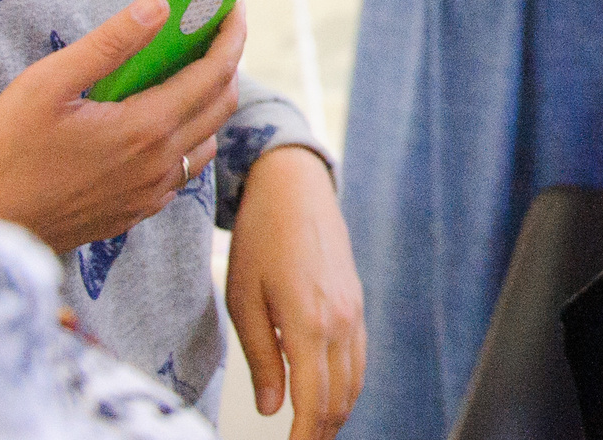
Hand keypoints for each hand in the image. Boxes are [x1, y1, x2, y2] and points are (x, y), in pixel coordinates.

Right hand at [0, 0, 245, 252]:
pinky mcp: (133, 213)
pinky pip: (181, 172)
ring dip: (208, 104)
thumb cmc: (3, 153)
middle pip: (222, 106)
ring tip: (183, 72)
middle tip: (211, 32)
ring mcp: (149, 195)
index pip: (215, 73)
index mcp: (145, 129)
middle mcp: (159, 166)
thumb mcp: (48, 83)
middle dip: (227, 62)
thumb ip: (110, 42)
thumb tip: (160, 6)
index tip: (234, 6)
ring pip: (206, 142)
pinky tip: (154, 122)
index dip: (231, 34)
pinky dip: (185, 140)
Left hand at [228, 147, 364, 439]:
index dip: (304, 439)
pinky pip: (358, 357)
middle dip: (321, 433)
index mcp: (309, 322)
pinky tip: (327, 395)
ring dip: (336, 414)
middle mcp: (341, 321)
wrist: (294, 187)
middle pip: (340, 400)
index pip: (315, 403)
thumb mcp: (243, 299)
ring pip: (355, 382)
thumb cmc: (260, 237)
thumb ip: (261, 358)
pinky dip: (346, 386)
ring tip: (312, 432)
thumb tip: (271, 408)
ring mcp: (354, 311)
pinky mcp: (357, 302)